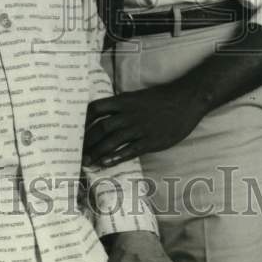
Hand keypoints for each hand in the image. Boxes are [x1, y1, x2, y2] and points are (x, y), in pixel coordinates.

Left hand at [84, 83, 205, 166]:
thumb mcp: (137, 97)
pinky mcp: (150, 140)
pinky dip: (115, 157)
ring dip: (97, 152)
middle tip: (77, 152)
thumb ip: (121, 106)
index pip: (96, 108)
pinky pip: (129, 150)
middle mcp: (128, 114)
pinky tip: (105, 164)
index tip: (75, 130)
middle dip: (87, 141)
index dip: (84, 120)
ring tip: (86, 161)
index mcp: (123, 101)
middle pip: (100, 127)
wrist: (185, 101)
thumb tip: (104, 115)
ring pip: (112, 140)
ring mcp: (139, 127)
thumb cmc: (160, 99)